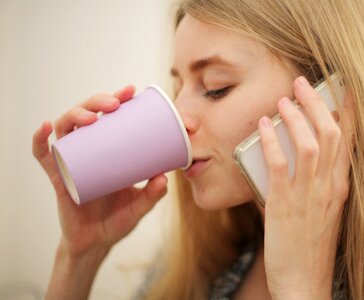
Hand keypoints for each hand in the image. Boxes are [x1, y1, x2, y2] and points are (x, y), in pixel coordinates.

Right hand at [32, 85, 167, 258]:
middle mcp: (89, 150)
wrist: (96, 242)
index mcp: (109, 150)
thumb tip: (164, 177)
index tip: (131, 91)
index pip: (111, 118)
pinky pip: (43, 156)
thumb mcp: (140, 206)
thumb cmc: (118, 219)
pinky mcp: (57, 178)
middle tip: (115, 102)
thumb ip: (152, 194)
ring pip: (66, 129)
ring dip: (75, 114)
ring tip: (91, 116)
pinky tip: (46, 127)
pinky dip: (40, 140)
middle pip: (87, 116)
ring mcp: (72, 161)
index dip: (118, 100)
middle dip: (97, 101)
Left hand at [260, 76, 353, 298]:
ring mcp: (308, 195)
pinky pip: (279, 164)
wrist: (302, 282)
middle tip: (303, 83)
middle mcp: (329, 188)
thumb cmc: (307, 246)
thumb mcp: (318, 212)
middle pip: (332, 135)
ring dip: (296, 117)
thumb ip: (308, 185)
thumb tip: (283, 159)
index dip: (346, 112)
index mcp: (339, 188)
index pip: (349, 142)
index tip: (342, 89)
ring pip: (309, 144)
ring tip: (284, 98)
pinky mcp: (284, 204)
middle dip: (317, 104)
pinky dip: (271, 141)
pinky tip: (262, 125)